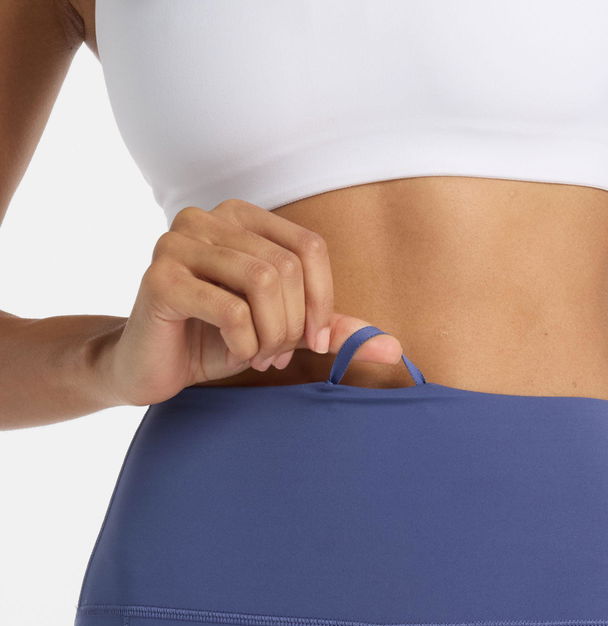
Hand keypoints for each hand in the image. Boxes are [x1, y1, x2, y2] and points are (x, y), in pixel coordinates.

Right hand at [100, 198, 401, 405]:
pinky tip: (235, 353)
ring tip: (257, 354)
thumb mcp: (283, 330)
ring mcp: (177, 242)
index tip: (315, 341)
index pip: (310, 247)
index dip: (323, 300)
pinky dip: (244, 343)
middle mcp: (207, 218)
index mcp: (241, 217)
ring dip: (270, 334)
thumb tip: (394, 348)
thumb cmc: (218, 340)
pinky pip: (231, 310)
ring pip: (263, 284)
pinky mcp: (159, 276)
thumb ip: (331, 329)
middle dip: (292, 324)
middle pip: (287, 268)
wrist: (153, 365)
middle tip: (276, 354)